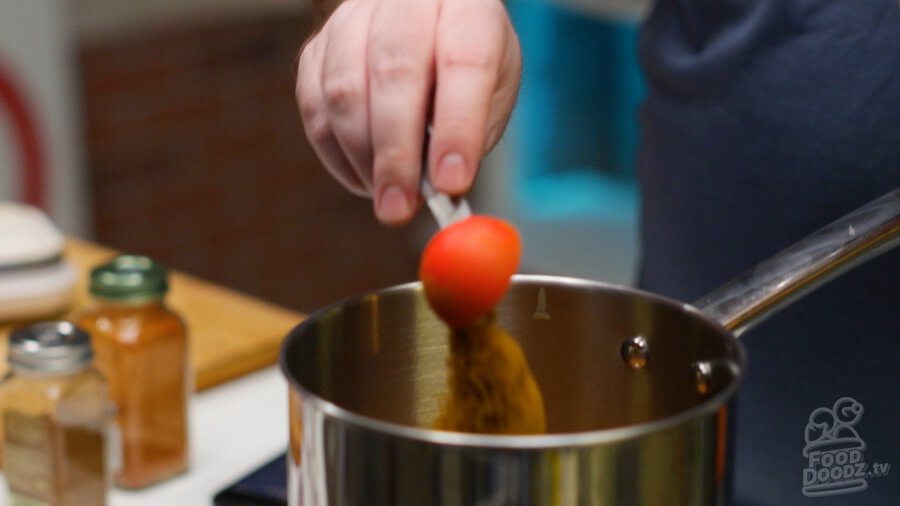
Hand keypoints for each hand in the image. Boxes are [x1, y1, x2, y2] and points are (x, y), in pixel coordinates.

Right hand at [296, 0, 521, 225]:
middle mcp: (405, 2)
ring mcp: (353, 19)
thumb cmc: (465, 64)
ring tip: (388, 196)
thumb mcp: (494, 89)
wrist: (427, 24)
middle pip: (395, 73)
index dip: (456, 128)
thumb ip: (472, 131)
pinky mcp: (317, 47)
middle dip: (397, 153)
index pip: (464, 63)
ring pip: (344, 89)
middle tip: (400, 208)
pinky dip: (336, 154)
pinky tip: (364, 177)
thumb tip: (440, 186)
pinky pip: (315, 105)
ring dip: (364, 157)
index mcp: (467, 5)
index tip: (451, 183)